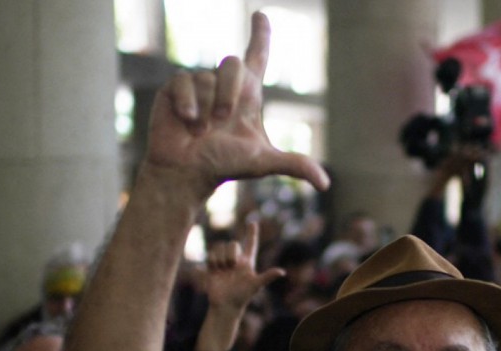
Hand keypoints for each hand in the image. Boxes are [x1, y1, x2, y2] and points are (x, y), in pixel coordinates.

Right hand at [145, 12, 328, 196]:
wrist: (187, 173)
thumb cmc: (223, 165)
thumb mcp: (262, 162)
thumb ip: (294, 165)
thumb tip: (325, 184)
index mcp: (247, 95)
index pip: (257, 56)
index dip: (260, 35)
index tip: (261, 15)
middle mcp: (223, 85)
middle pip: (233, 62)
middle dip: (229, 91)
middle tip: (222, 119)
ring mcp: (198, 86)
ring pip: (207, 77)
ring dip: (207, 108)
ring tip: (200, 129)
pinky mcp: (175, 89)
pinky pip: (183, 81)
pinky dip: (187, 103)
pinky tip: (186, 121)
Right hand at [204, 223, 283, 312]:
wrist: (225, 306)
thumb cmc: (242, 297)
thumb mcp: (255, 286)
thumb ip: (267, 276)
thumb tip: (282, 272)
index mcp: (247, 262)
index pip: (251, 244)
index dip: (252, 233)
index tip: (253, 222)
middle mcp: (236, 261)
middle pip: (232, 244)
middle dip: (230, 253)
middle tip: (230, 267)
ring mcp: (224, 264)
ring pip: (219, 248)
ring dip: (220, 259)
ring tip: (222, 272)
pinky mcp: (213, 268)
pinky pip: (210, 255)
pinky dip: (211, 262)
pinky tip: (213, 272)